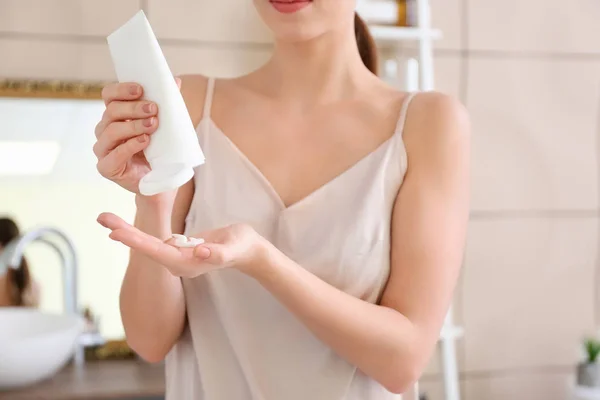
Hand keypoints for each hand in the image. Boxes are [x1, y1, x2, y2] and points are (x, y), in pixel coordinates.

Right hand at [93, 79, 180, 194]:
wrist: (161, 181)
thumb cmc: (160, 151)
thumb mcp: (166, 126)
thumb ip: (167, 104)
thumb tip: (175, 81)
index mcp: (115, 116)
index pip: (109, 96)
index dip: (122, 89)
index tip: (141, 88)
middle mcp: (105, 130)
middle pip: (111, 111)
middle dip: (133, 108)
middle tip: (154, 108)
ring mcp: (103, 149)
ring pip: (111, 131)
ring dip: (133, 125)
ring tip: (153, 125)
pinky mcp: (106, 167)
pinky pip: (114, 154)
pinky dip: (130, 146)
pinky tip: (145, 141)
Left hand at [97, 213, 266, 277]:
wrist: (246, 250)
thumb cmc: (241, 247)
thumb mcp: (233, 248)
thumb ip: (218, 253)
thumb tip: (200, 251)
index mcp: (187, 264)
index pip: (157, 252)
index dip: (137, 241)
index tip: (117, 233)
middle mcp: (177, 263)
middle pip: (147, 247)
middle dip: (125, 233)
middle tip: (102, 219)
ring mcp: (177, 256)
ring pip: (147, 243)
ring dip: (128, 231)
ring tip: (106, 218)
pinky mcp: (178, 249)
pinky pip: (155, 240)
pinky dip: (139, 231)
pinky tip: (126, 224)